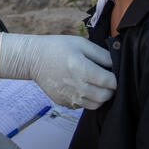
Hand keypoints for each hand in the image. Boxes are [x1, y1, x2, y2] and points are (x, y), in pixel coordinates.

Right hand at [0, 33, 116, 108]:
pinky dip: (87, 99)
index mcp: (81, 68)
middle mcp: (76, 86)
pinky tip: (82, 87)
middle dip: (111, 89)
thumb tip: (116, 64)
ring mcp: (69, 97)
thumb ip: (101, 54)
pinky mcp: (64, 102)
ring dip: (101, 96)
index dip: (116, 78)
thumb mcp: (80, 43)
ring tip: (96, 84)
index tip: (113, 72)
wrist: (33, 59)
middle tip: (106, 79)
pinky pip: (83, 106)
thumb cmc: (57, 47)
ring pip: (96, 104)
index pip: (110, 82)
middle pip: (105, 96)